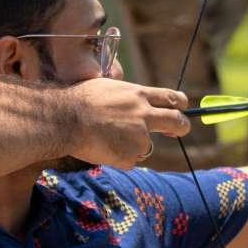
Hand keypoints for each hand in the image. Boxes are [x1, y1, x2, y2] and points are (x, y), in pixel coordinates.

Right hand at [64, 78, 191, 168]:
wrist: (65, 119)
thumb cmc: (80, 100)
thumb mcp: (108, 87)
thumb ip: (127, 96)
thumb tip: (135, 102)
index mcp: (138, 95)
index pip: (170, 97)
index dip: (180, 104)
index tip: (182, 108)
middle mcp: (144, 115)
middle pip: (176, 121)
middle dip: (182, 127)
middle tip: (179, 130)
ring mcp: (139, 137)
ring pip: (145, 145)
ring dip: (132, 145)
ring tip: (107, 136)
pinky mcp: (130, 156)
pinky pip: (129, 159)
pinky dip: (118, 157)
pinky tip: (102, 147)